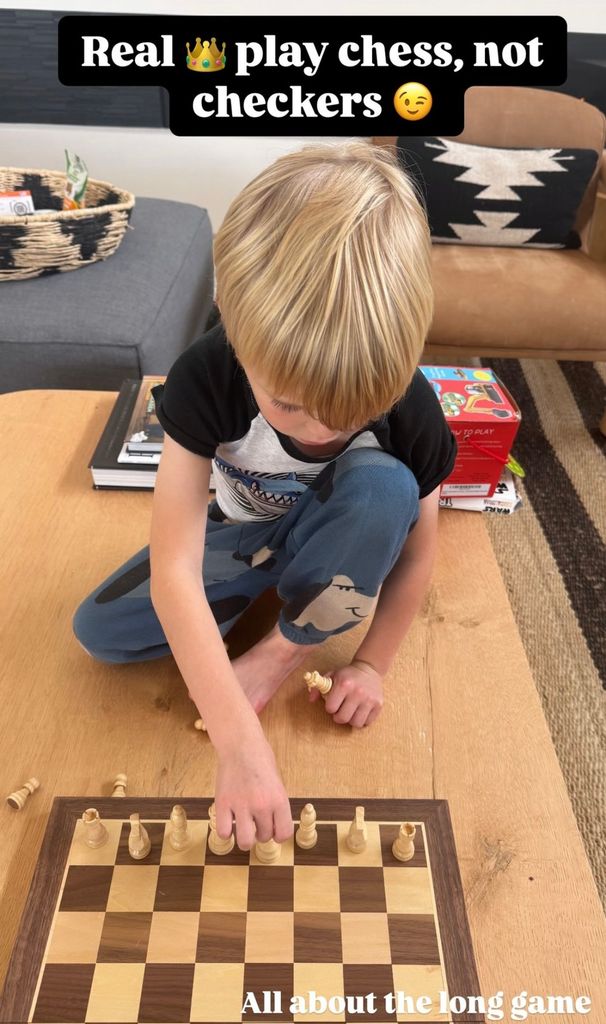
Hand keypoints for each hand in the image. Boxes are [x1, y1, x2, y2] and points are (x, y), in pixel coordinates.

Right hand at [214, 729, 292, 850]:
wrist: (241, 744)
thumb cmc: (261, 760)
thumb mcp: (277, 782)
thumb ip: (276, 806)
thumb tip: (274, 829)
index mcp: (279, 800)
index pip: (284, 833)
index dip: (278, 835)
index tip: (273, 831)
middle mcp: (262, 805)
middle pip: (264, 837)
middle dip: (260, 832)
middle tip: (256, 822)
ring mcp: (241, 805)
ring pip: (245, 841)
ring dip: (245, 838)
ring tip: (243, 827)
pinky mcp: (223, 803)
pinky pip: (224, 832)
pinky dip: (226, 832)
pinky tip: (228, 821)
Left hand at [308, 659, 383, 727]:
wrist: (369, 668)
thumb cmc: (347, 675)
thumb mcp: (331, 676)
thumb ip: (318, 687)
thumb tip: (311, 700)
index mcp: (344, 684)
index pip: (331, 708)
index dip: (330, 707)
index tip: (333, 703)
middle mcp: (357, 692)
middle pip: (343, 718)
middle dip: (338, 717)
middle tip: (340, 711)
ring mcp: (369, 699)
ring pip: (356, 723)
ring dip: (351, 720)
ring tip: (350, 712)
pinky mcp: (378, 704)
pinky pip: (367, 722)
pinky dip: (362, 720)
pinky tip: (360, 711)